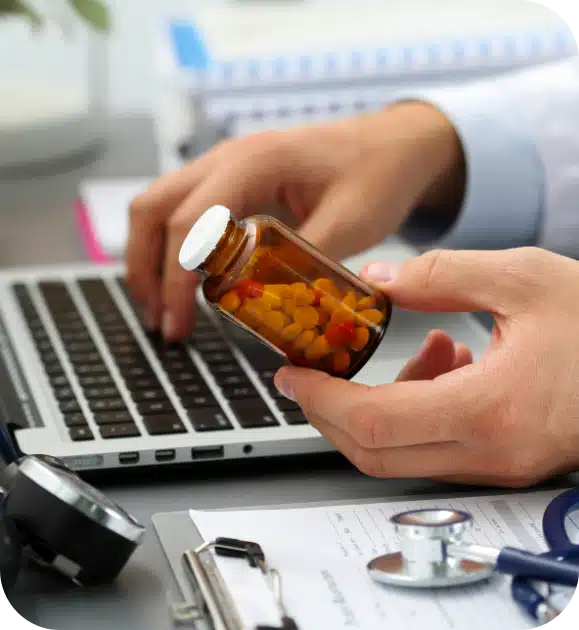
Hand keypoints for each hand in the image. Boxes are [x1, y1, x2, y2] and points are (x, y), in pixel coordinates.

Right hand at [125, 102, 463, 339]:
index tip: (180, 322)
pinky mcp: (234, 182)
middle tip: (161, 322)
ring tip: (164, 309)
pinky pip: (184, 211)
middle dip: (145, 270)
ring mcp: (226, 166)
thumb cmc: (377, 173)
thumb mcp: (350, 224)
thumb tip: (265, 309)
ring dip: (151, 259)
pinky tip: (187, 281)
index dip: (175, 279)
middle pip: (151, 209)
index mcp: (253, 162)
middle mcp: (227, 158)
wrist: (394, 144)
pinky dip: (173, 248)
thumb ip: (304, 262)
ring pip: (158, 207)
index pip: (189, 223)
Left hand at [274, 247, 578, 487]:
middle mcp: (490, 450)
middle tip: (314, 371)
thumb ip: (441, 275)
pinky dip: (419, 406)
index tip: (293, 373)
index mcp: (491, 409)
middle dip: (331, 410)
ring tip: (423, 348)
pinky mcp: (503, 457)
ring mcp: (498, 462)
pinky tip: (448, 362)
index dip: (321, 401)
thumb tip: (378, 279)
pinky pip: (436, 444)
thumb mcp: (523, 278)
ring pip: (401, 452)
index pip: (373, 423)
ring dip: (382, 402)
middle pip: (374, 450)